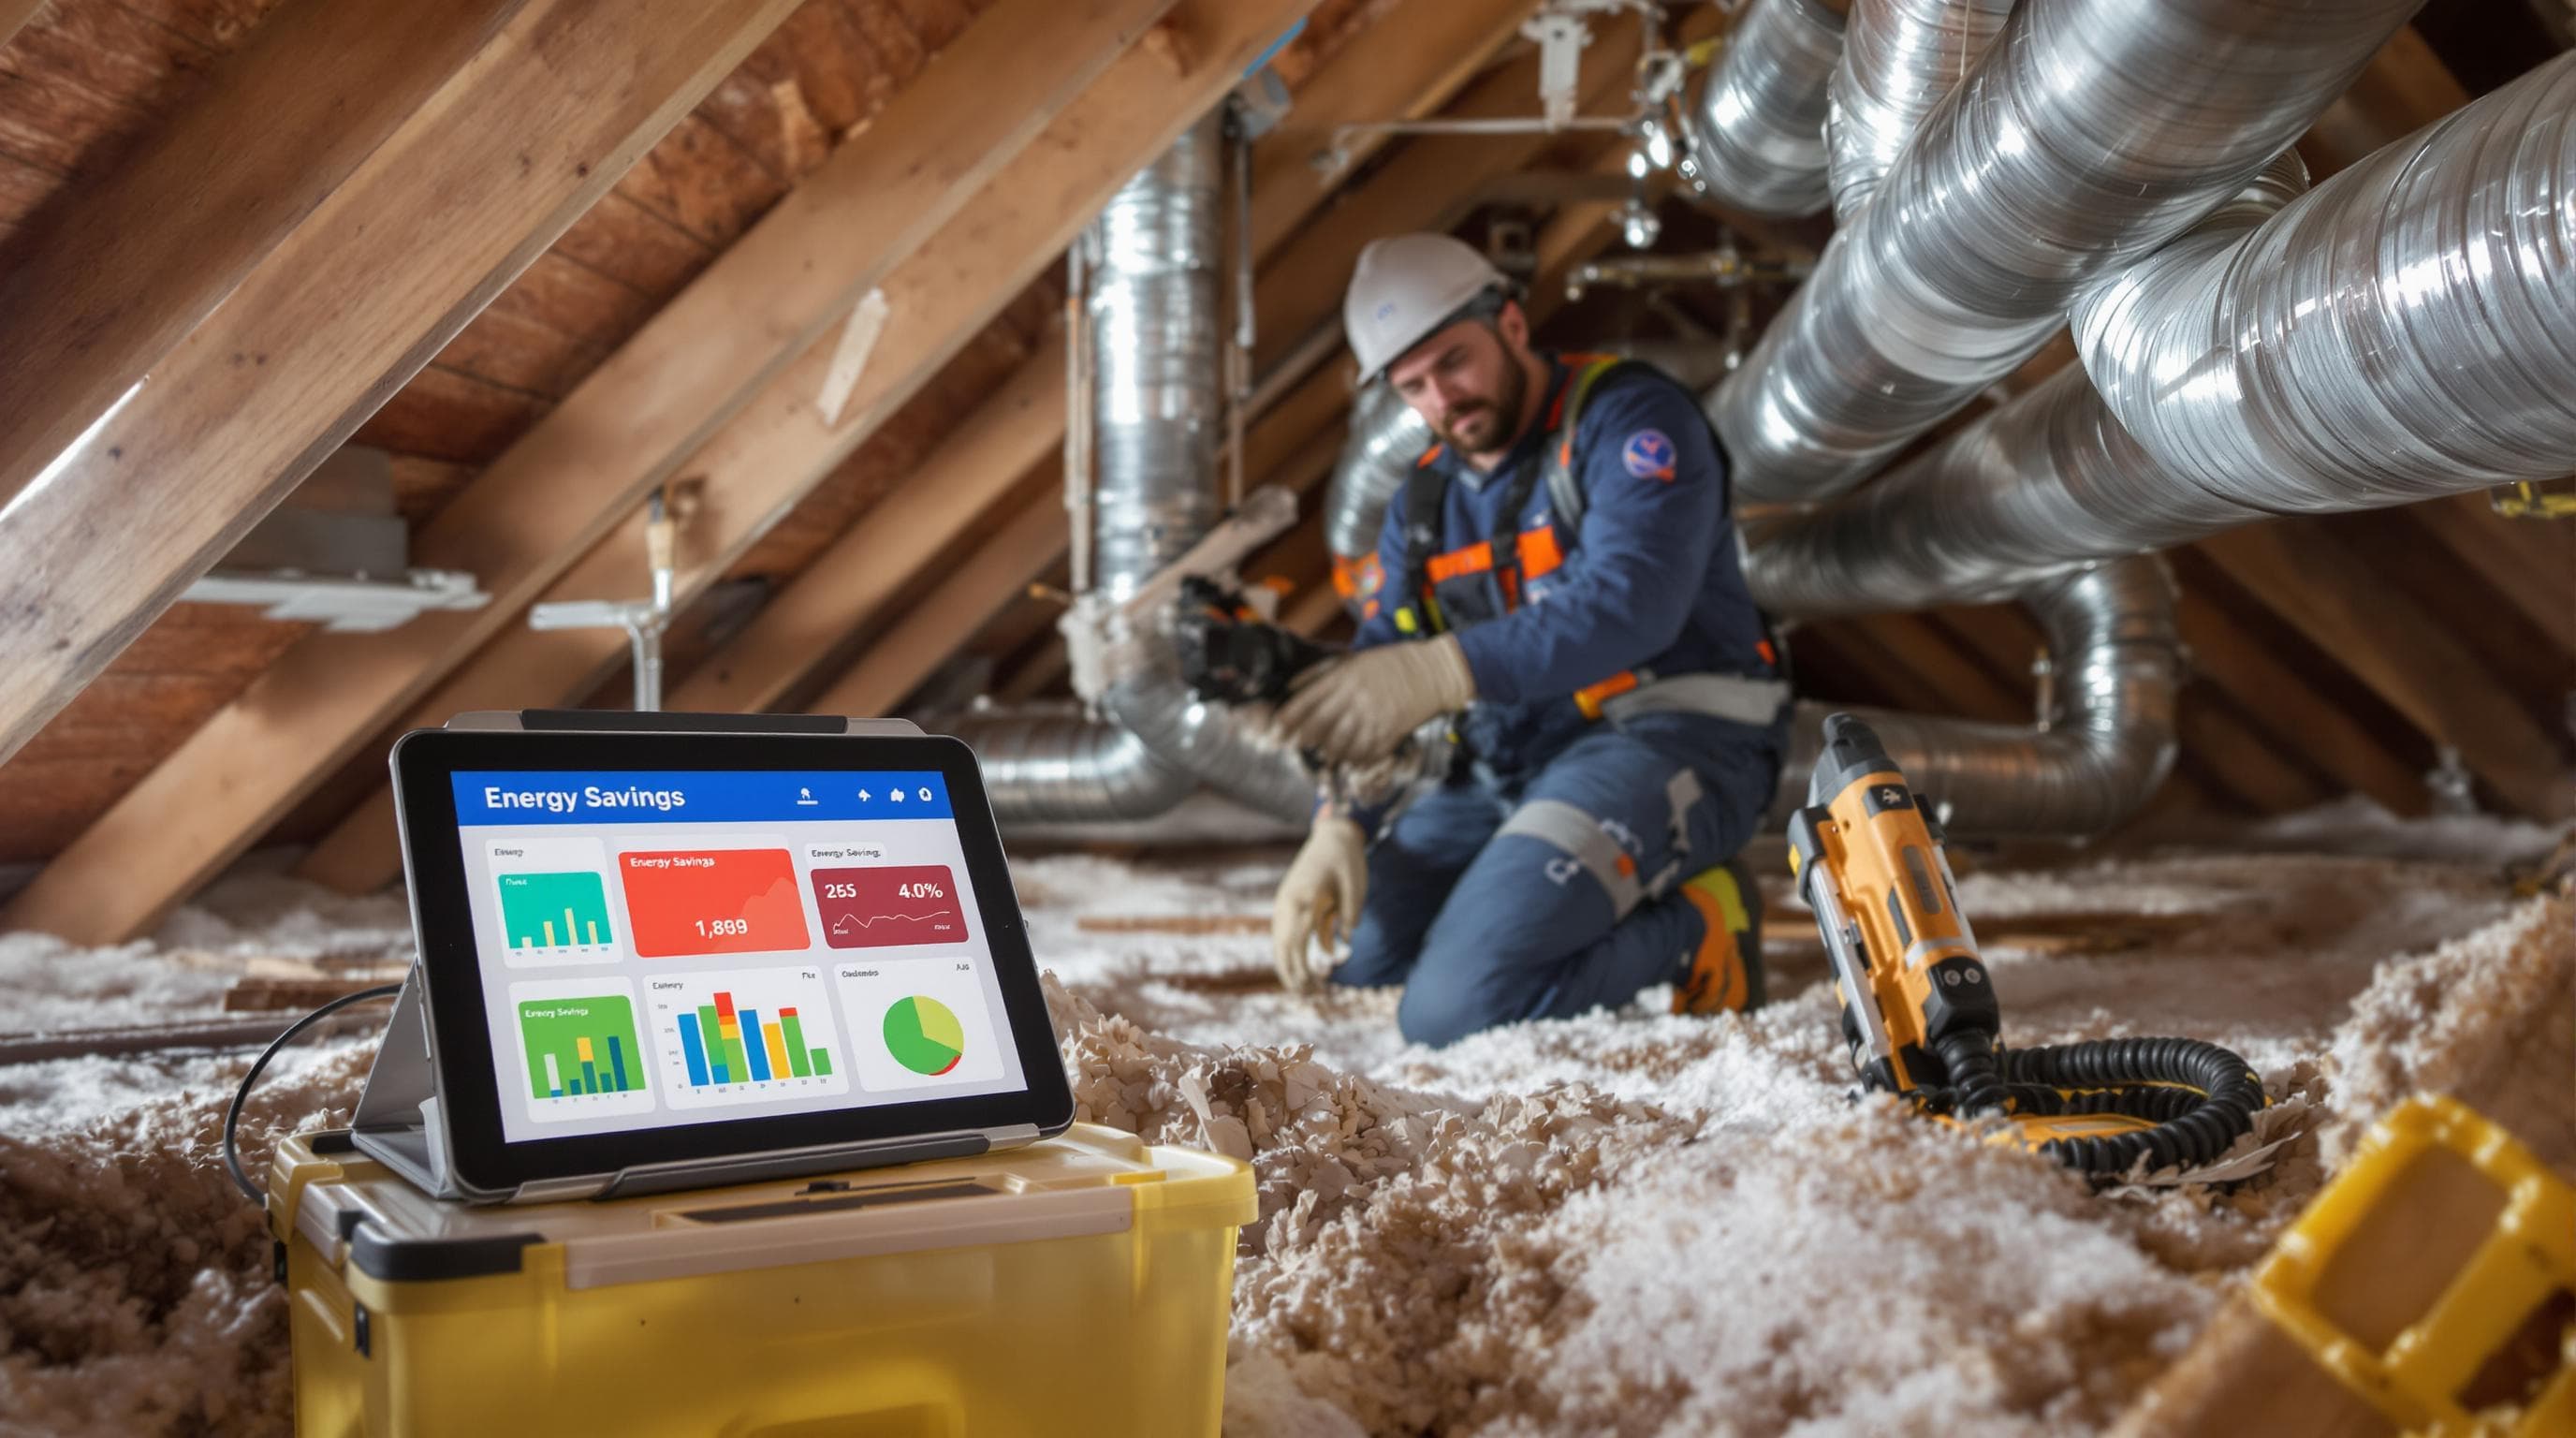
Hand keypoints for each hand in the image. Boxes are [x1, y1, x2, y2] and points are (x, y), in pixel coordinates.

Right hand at [1272, 815, 1366, 992]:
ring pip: (1279, 940)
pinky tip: (1298, 967)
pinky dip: (1289, 951)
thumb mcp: (1355, 887)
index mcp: (1304, 898)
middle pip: (1283, 946)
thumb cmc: (1347, 859)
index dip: (1303, 968)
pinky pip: (1284, 932)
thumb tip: (1342, 944)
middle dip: (1293, 973)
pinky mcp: (1290, 901)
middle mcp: (1289, 902)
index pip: (1297, 942)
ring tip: (1300, 988)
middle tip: (1307, 995)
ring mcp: (1286, 901)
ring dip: (1288, 965)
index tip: (1314, 986)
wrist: (1333, 834)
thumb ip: (1349, 914)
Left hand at [1274, 634, 1474, 766]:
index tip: (1275, 733)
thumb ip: (1323, 674)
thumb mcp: (1355, 660)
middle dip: (1302, 741)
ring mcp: (1372, 716)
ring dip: (1328, 753)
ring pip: (1338, 744)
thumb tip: (1293, 688)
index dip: (1286, 721)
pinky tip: (1350, 760)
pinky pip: (1364, 753)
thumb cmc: (1391, 663)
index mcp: (1343, 677)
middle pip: (1317, 726)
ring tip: (1325, 755)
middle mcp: (1353, 697)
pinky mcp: (1389, 731)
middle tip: (1295, 748)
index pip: (1305, 701)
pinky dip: (1353, 760)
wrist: (1433, 672)